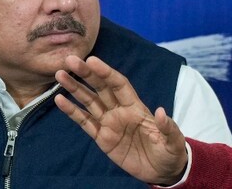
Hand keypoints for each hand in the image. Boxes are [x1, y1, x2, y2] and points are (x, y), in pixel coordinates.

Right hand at [55, 55, 188, 185]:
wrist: (161, 171)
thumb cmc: (169, 152)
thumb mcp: (172, 141)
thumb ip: (167, 127)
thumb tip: (161, 111)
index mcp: (136, 107)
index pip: (119, 84)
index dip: (106, 72)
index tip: (91, 60)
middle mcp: (120, 111)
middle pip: (100, 88)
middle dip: (86, 74)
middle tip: (70, 60)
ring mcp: (109, 123)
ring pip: (89, 102)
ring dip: (75, 88)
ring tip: (60, 75)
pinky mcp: (102, 138)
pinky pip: (84, 122)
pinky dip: (72, 111)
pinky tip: (59, 99)